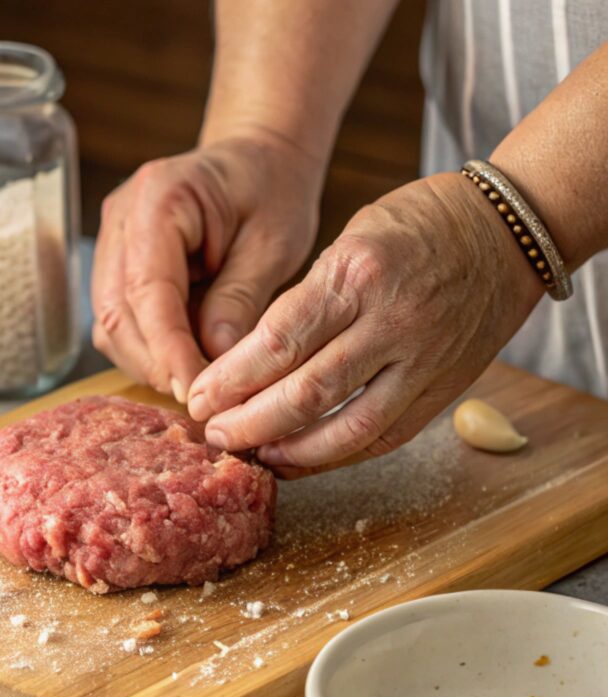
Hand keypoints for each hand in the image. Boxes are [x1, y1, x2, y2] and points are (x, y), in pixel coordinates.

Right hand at [91, 134, 321, 400]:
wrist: (258, 160)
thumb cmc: (271, 190)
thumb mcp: (273, 243)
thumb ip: (240, 299)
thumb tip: (216, 362)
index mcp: (158, 198)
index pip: (148, 290)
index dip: (168, 349)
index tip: (195, 391)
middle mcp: (120, 219)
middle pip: (117, 314)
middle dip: (156, 364)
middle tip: (201, 398)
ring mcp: (111, 243)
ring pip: (111, 325)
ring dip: (149, 363)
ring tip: (196, 382)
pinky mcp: (117, 267)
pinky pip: (120, 323)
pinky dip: (148, 351)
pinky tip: (183, 362)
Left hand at [187, 172, 544, 473]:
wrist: (508, 231)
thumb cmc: (418, 225)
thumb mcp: (350, 238)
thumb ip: (306, 301)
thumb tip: (249, 363)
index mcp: (357, 273)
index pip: (279, 341)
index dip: (232, 380)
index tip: (199, 399)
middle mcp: (391, 321)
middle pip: (307, 393)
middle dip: (250, 423)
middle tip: (214, 434)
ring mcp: (422, 360)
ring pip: (347, 428)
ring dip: (290, 450)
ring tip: (252, 454)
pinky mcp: (443, 389)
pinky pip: (384, 436)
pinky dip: (336, 456)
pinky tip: (299, 459)